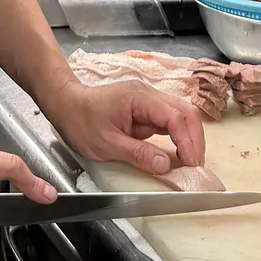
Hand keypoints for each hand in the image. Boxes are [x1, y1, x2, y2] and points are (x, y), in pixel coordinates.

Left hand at [41, 79, 205, 174]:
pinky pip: (167, 122)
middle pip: (185, 112)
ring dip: (188, 139)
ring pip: (180, 116)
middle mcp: (148, 95)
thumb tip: (165, 165)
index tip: (190, 163)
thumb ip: (138, 154)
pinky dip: (177, 138)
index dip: (186, 141)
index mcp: (139, 98)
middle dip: (194, 139)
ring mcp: (148, 102)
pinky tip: (178, 155)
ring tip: (190, 162)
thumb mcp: (106, 144)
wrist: (65, 105)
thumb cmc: (80, 121)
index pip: (174, 117)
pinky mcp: (145, 110)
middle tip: (195, 165)